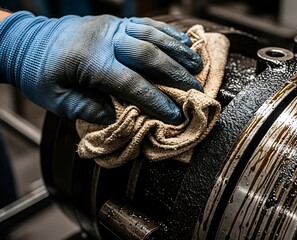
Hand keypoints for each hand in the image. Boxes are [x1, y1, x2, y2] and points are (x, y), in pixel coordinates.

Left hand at [0, 11, 201, 124]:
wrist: (26, 40)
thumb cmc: (39, 72)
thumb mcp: (55, 99)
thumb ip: (86, 109)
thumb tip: (117, 118)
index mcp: (90, 61)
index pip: (131, 83)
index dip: (155, 100)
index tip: (173, 115)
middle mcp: (106, 39)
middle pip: (149, 54)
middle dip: (176, 74)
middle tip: (195, 90)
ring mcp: (112, 26)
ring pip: (153, 34)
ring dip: (178, 50)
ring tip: (197, 65)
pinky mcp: (116, 21)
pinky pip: (147, 23)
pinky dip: (168, 33)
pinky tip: (184, 42)